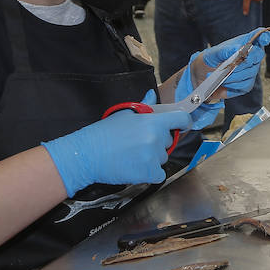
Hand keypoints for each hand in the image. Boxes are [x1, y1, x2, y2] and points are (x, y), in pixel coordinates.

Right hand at [42, 102, 189, 194]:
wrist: (86, 154)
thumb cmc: (104, 133)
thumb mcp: (124, 114)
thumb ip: (144, 106)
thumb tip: (152, 94)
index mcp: (152, 121)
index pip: (181, 119)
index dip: (183, 122)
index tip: (182, 125)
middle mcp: (156, 138)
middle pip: (169, 141)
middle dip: (158, 142)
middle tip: (138, 143)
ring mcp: (153, 156)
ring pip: (162, 158)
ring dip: (152, 158)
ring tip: (132, 155)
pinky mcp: (148, 173)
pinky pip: (159, 174)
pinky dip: (150, 173)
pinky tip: (135, 167)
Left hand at [177, 30, 269, 121]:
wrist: (202, 77)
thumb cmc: (210, 61)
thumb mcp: (212, 54)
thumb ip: (223, 51)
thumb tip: (235, 49)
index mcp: (244, 43)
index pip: (259, 36)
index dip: (264, 36)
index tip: (264, 39)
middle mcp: (250, 56)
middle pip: (257, 55)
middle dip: (243, 61)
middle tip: (229, 64)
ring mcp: (250, 71)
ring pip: (249, 72)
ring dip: (233, 75)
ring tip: (219, 75)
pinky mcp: (246, 84)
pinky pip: (244, 85)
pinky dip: (232, 84)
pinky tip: (224, 82)